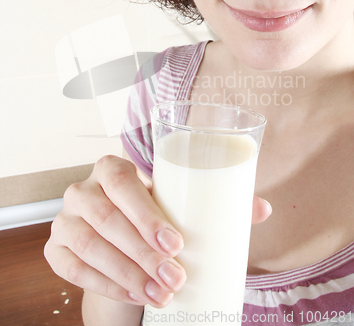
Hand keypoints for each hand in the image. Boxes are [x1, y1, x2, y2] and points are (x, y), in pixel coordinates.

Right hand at [44, 156, 270, 308]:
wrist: (123, 246)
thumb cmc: (154, 221)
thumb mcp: (178, 209)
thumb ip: (217, 205)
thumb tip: (263, 208)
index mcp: (111, 169)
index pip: (121, 179)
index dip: (145, 212)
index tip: (177, 243)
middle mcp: (82, 189)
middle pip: (105, 216)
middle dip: (142, 252)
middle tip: (176, 278)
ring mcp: (64, 220)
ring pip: (87, 244)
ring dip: (126, 273)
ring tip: (162, 294)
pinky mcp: (55, 250)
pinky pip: (72, 269)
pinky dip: (106, 285)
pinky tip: (136, 296)